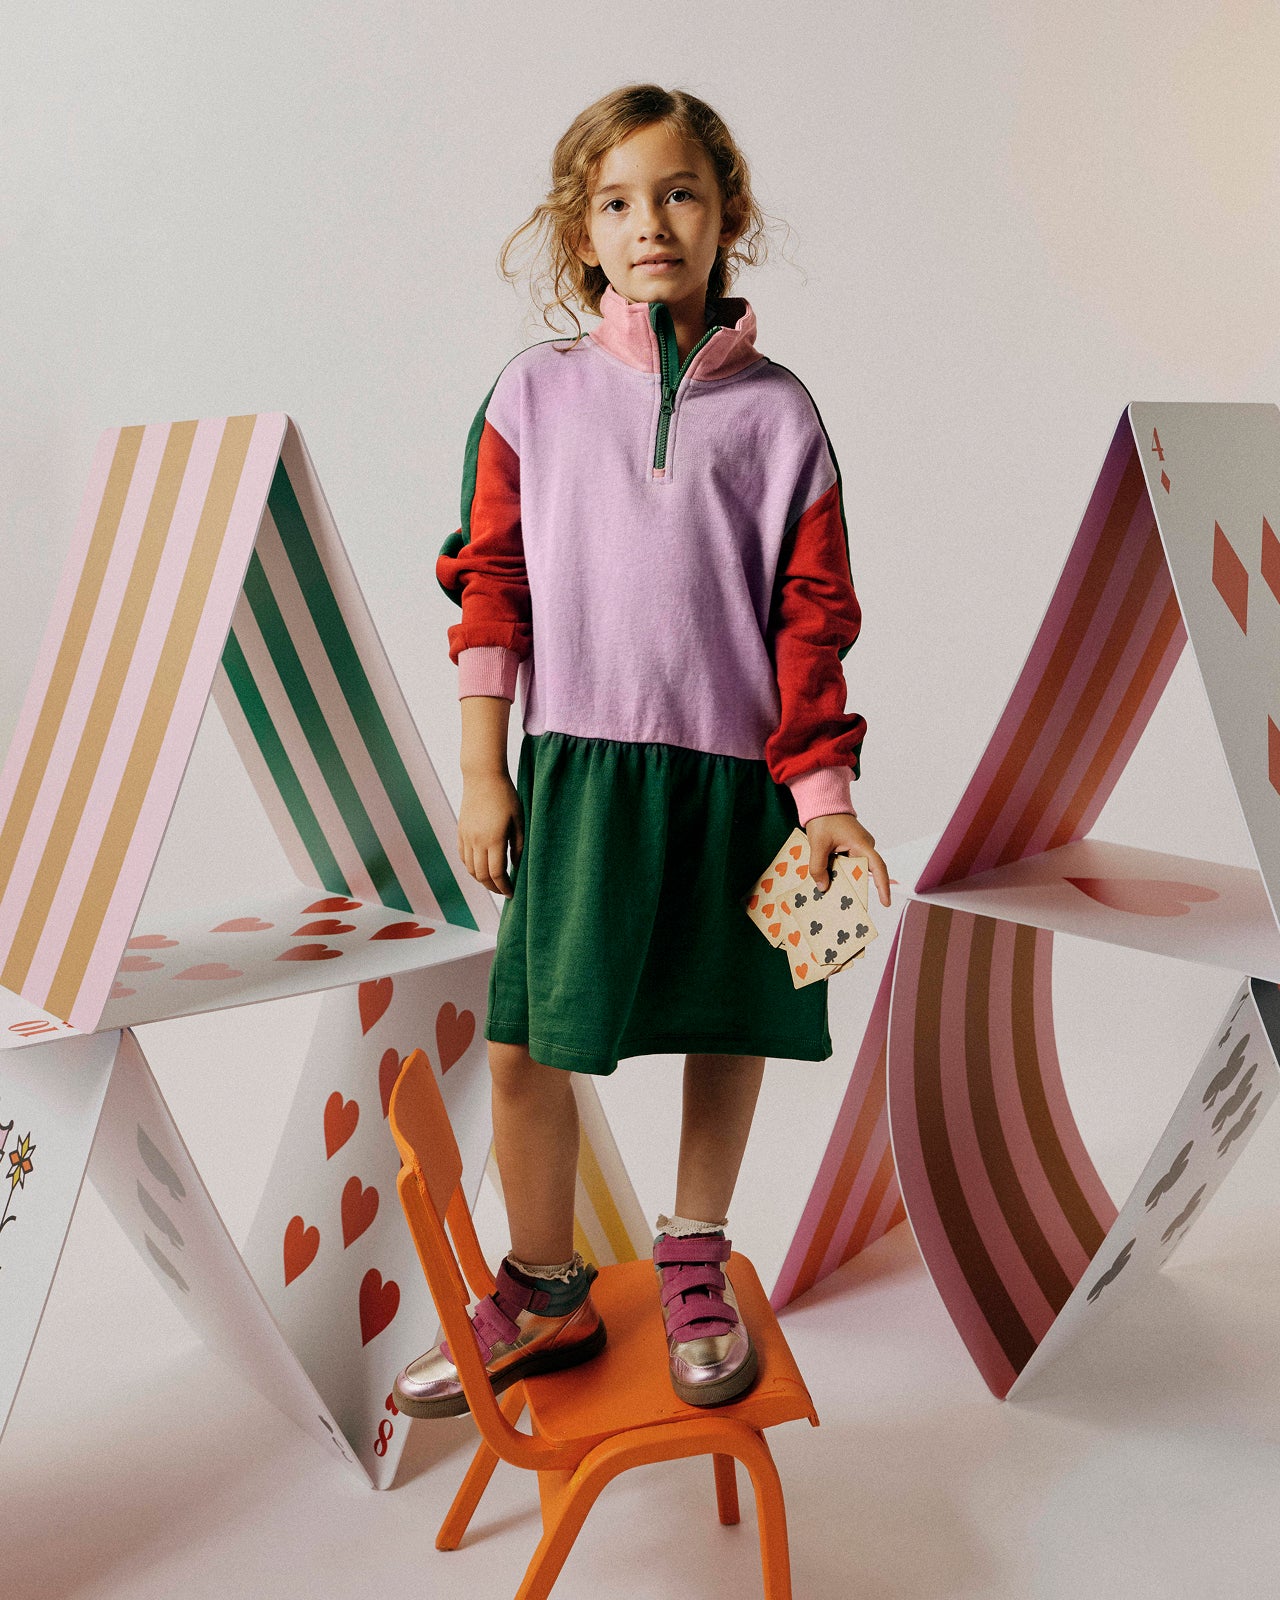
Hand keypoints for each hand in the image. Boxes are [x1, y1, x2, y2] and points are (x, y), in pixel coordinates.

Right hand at [458, 771, 522, 897]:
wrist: (482, 777)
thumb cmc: (506, 796)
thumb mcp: (518, 820)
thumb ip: (517, 846)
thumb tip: (516, 867)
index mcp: (493, 839)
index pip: (496, 873)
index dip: (504, 887)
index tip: (511, 893)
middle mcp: (477, 841)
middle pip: (481, 875)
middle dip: (493, 887)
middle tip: (503, 891)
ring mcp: (466, 837)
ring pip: (470, 868)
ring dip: (481, 879)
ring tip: (493, 882)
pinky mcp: (460, 831)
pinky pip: (463, 857)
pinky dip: (471, 867)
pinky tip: (481, 867)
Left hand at [804, 812, 890, 905]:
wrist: (822, 803)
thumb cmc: (824, 818)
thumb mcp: (817, 844)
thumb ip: (818, 866)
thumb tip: (822, 887)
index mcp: (861, 844)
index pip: (877, 867)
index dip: (882, 886)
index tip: (885, 903)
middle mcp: (864, 847)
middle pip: (863, 872)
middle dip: (856, 888)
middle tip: (847, 905)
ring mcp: (858, 847)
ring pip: (854, 870)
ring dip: (844, 879)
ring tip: (832, 892)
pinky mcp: (851, 848)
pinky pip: (848, 864)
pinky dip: (839, 872)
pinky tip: (828, 879)